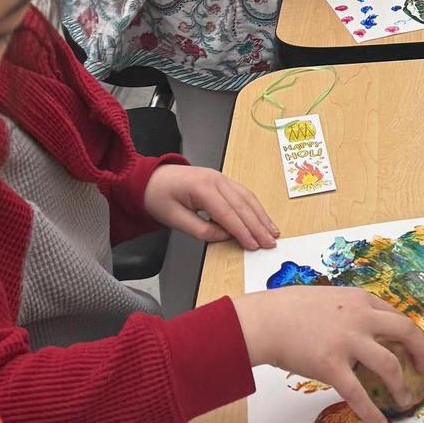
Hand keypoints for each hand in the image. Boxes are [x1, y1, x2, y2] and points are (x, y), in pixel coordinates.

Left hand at [143, 164, 278, 250]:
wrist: (151, 177)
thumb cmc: (158, 196)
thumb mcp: (173, 218)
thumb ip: (200, 229)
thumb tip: (224, 237)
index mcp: (202, 188)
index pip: (227, 213)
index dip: (242, 231)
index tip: (254, 245)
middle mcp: (216, 180)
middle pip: (242, 205)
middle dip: (258, 226)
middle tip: (270, 242)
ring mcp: (221, 178)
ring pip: (247, 198)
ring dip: (261, 216)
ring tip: (272, 232)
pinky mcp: (222, 180)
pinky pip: (243, 194)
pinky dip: (255, 207)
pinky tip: (262, 218)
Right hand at [236, 287, 423, 422]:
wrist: (264, 321)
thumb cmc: (288, 309)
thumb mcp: (328, 299)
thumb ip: (348, 311)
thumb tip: (361, 327)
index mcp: (359, 300)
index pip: (396, 316)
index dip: (409, 334)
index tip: (414, 347)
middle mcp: (360, 318)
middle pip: (406, 333)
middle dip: (421, 353)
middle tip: (423, 369)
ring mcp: (348, 342)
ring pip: (390, 366)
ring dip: (401, 386)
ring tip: (404, 400)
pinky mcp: (332, 366)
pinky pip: (359, 394)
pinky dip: (373, 413)